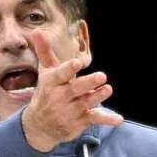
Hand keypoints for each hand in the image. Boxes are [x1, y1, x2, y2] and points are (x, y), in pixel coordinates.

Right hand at [21, 30, 123, 151]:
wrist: (39, 126)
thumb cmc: (46, 93)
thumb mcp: (46, 73)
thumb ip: (45, 52)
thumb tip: (38, 30)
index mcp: (52, 82)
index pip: (60, 74)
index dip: (69, 69)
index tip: (78, 63)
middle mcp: (60, 97)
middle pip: (75, 88)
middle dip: (88, 83)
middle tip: (102, 76)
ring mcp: (71, 110)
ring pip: (86, 102)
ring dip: (98, 96)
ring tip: (108, 89)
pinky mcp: (80, 121)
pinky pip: (94, 119)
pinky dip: (107, 120)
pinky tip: (118, 119)